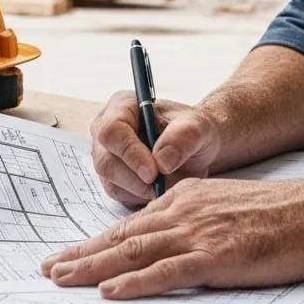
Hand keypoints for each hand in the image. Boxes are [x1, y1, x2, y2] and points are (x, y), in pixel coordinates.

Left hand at [41, 177, 303, 298]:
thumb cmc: (278, 214)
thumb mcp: (227, 205)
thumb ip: (197, 218)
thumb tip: (172, 240)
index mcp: (188, 196)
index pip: (133, 222)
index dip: (99, 240)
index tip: (72, 253)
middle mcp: (185, 210)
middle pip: (123, 235)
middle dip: (82, 253)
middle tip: (49, 268)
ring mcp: (198, 233)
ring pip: (134, 251)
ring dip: (93, 267)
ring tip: (63, 279)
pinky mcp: (215, 257)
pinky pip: (166, 271)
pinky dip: (135, 282)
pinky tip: (110, 292)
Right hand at [89, 91, 221, 205]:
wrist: (197, 148)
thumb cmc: (194, 131)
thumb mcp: (198, 127)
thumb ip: (183, 137)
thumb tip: (161, 161)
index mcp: (122, 106)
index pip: (112, 131)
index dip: (130, 153)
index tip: (153, 172)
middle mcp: (107, 130)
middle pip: (106, 161)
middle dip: (135, 179)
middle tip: (161, 186)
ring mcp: (106, 155)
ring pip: (111, 182)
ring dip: (140, 190)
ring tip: (168, 184)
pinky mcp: (112, 178)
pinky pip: (119, 195)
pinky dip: (140, 197)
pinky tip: (159, 188)